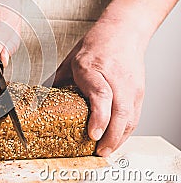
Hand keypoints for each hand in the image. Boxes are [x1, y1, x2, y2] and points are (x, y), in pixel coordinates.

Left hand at [47, 19, 145, 156]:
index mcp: (93, 68)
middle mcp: (115, 78)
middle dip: (110, 137)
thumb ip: (59, 80)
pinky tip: (116, 140)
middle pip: (120, 112)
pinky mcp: (139, 91)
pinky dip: (126, 131)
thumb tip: (42, 98)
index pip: (101, 96)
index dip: (99, 118)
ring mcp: (131, 85)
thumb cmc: (97, 44)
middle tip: (98, 151)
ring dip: (119, 138)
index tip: (92, 134)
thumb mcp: (71, 59)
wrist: (123, 31)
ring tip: (105, 151)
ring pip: (130, 117)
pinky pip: (135, 116)